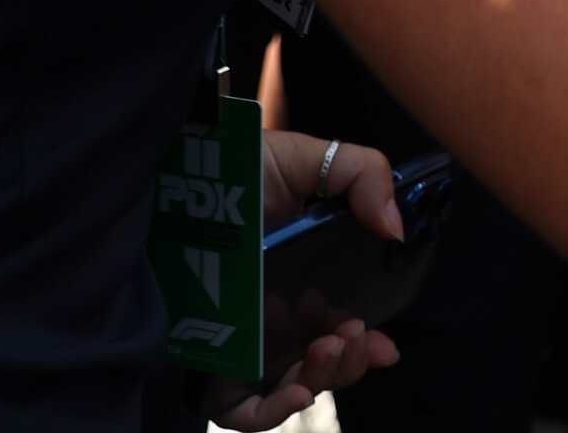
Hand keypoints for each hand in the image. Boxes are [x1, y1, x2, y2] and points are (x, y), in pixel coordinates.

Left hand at [213, 131, 406, 428]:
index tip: (385, 344)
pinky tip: (301, 389)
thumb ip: (364, 175)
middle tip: (352, 335)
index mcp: (300, 287)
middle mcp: (274, 324)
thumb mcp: (307, 159)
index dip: (366, 344)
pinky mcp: (212, 369)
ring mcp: (243, 350)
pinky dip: (279, 408)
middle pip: (323, 365)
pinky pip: (246, 409)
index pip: (339, 330)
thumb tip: (397, 226)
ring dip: (326, 377)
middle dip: (350, 361)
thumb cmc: (235, 174)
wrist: (170, 189)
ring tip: (330, 345)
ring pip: (294, 387)